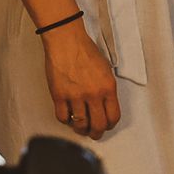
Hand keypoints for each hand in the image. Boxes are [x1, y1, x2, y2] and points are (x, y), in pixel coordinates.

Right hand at [41, 23, 120, 138]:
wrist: (66, 40)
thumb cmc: (85, 50)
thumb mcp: (106, 69)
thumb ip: (106, 89)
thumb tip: (105, 106)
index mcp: (108, 87)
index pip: (113, 116)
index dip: (110, 125)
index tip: (107, 125)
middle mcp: (93, 94)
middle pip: (98, 125)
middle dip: (97, 133)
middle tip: (94, 133)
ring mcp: (75, 96)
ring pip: (80, 124)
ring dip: (81, 129)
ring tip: (80, 127)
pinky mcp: (59, 95)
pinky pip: (63, 117)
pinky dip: (65, 120)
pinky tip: (67, 116)